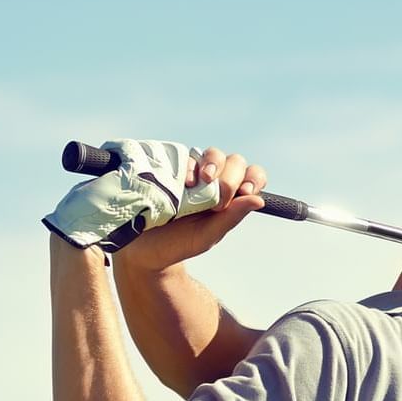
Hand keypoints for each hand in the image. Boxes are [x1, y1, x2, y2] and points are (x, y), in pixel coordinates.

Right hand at [113, 148, 267, 271]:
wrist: (141, 247)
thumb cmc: (178, 243)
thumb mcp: (207, 235)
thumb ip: (232, 218)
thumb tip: (259, 200)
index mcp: (229, 197)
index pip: (252, 176)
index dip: (253, 179)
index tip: (245, 191)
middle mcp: (214, 180)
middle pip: (234, 161)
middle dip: (230, 179)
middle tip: (217, 201)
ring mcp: (191, 171)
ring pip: (212, 153)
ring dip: (212, 164)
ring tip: (201, 184)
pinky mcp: (170, 167)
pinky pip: (185, 155)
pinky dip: (188, 166)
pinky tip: (184, 183)